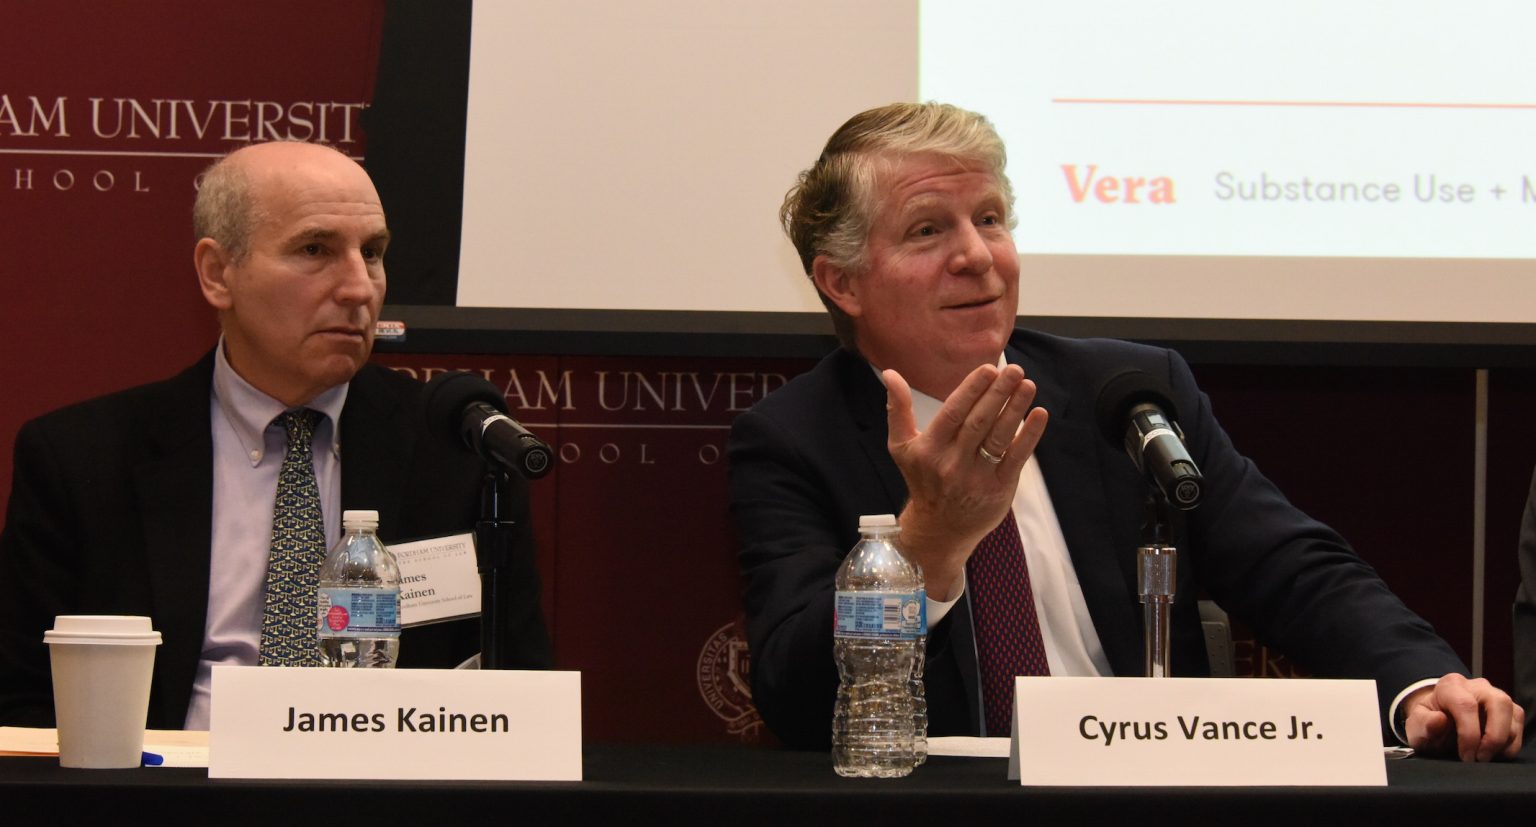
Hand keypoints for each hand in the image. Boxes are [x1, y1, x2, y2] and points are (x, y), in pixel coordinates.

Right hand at [885, 364, 1048, 599]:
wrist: (939, 529)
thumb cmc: (922, 479)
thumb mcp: (902, 446)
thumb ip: (898, 409)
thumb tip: (891, 373)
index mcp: (929, 449)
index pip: (953, 413)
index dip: (972, 390)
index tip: (988, 368)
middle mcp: (952, 463)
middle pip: (979, 422)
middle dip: (998, 393)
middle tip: (1014, 370)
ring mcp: (977, 477)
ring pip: (999, 438)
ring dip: (1016, 409)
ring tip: (1027, 385)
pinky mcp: (999, 489)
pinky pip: (1016, 458)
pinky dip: (1029, 436)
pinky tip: (1038, 414)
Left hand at [1402, 673, 1523, 761]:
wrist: (1438, 723)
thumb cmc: (1428, 724)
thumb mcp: (1417, 727)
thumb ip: (1423, 724)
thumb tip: (1439, 720)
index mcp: (1450, 686)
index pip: (1466, 705)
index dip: (1469, 735)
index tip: (1466, 756)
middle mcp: (1476, 686)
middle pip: (1499, 703)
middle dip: (1494, 736)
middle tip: (1480, 758)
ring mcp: (1495, 695)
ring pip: (1513, 714)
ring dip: (1502, 742)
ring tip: (1483, 757)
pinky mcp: (1508, 710)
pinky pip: (1518, 725)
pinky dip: (1510, 744)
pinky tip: (1493, 753)